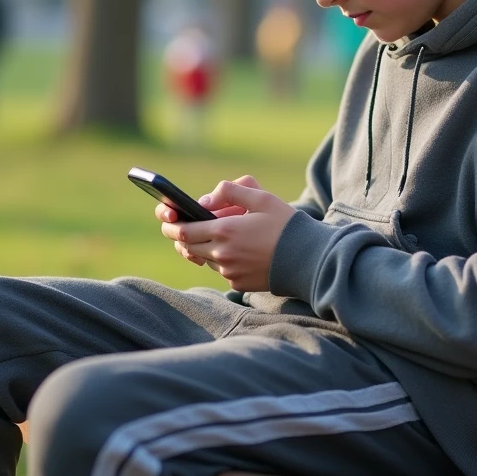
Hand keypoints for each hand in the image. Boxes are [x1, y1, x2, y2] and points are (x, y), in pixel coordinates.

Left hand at [157, 175, 295, 291]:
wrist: (309, 259)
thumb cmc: (286, 225)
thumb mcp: (261, 198)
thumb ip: (230, 191)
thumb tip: (204, 200)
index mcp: (224, 231)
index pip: (183, 231)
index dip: (171, 226)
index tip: (167, 220)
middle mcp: (222, 254)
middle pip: (188, 247)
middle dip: (181, 237)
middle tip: (180, 229)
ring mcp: (229, 272)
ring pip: (205, 259)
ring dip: (205, 248)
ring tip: (217, 236)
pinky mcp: (238, 284)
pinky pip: (222, 271)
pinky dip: (224, 260)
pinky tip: (239, 251)